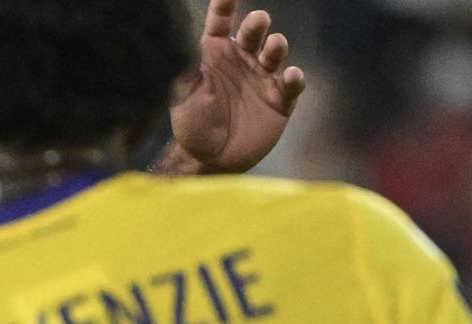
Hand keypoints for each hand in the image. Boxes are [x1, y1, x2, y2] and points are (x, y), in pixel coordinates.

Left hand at [168, 0, 305, 176]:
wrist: (209, 160)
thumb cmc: (192, 125)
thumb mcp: (184, 97)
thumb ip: (186, 72)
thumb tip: (178, 46)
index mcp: (216, 56)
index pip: (220, 24)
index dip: (224, 6)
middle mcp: (242, 61)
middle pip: (252, 34)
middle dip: (257, 25)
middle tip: (258, 20)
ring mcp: (263, 79)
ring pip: (275, 54)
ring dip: (276, 47)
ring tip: (274, 45)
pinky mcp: (280, 101)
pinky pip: (291, 86)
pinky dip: (293, 79)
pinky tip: (290, 76)